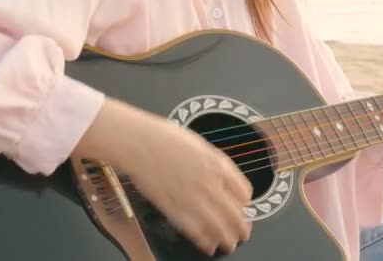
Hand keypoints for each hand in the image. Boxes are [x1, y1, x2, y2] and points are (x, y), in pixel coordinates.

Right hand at [76, 97, 252, 255]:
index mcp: (218, 165)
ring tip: (229, 244)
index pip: (243, 192)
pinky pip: (197, 232)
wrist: (139, 143)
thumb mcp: (199, 144)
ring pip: (220, 228)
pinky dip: (205, 242)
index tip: (241, 206)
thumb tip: (221, 177)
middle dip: (241, 227)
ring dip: (227, 239)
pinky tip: (209, 246)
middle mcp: (211, 184)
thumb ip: (213, 163)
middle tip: (243, 233)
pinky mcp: (175, 210)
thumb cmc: (164, 138)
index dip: (243, 203)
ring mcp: (194, 199)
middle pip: (235, 214)